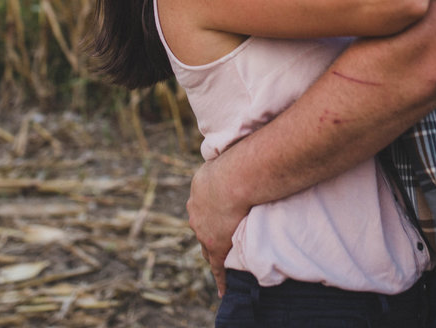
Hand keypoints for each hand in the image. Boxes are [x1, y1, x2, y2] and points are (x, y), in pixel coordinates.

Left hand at [187, 157, 248, 297]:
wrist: (232, 181)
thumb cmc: (234, 163)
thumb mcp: (224, 155)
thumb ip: (228, 157)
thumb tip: (238, 146)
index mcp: (197, 191)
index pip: (201, 207)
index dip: (208, 211)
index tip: (214, 214)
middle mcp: (196, 212)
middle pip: (200, 227)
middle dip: (207, 231)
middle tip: (218, 235)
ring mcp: (204, 231)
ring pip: (206, 246)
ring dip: (213, 251)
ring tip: (222, 260)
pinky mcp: (216, 246)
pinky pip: (217, 267)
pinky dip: (220, 278)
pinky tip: (223, 290)